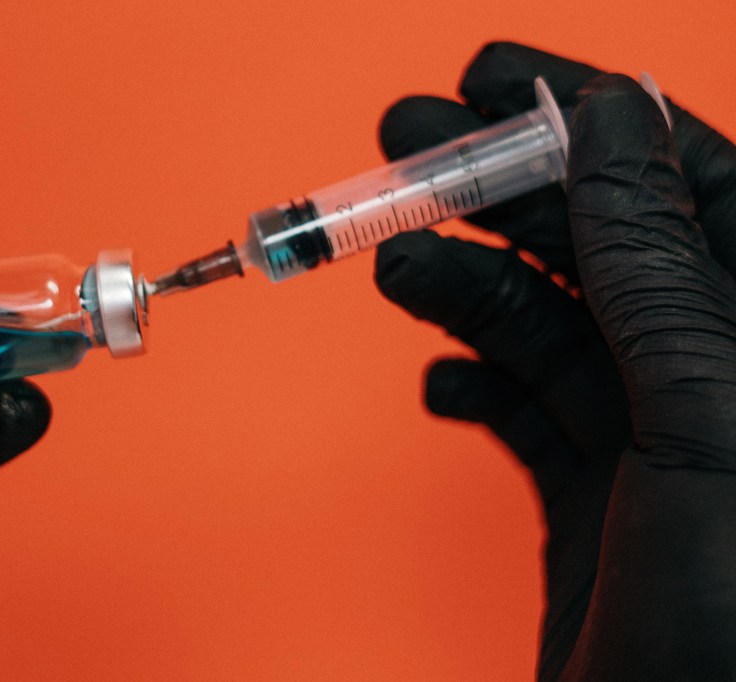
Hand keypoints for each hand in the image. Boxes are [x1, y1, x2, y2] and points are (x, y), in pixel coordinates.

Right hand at [373, 44, 735, 677]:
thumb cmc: (732, 634)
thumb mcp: (708, 423)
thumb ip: (660, 270)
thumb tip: (615, 120)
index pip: (685, 183)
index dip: (591, 117)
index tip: (495, 76)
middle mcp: (715, 371)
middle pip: (596, 242)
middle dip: (497, 189)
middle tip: (402, 144)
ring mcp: (650, 433)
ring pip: (544, 321)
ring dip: (462, 286)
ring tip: (391, 268)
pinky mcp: (589, 490)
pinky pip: (519, 406)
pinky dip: (470, 383)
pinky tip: (439, 383)